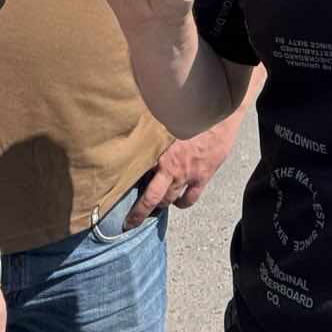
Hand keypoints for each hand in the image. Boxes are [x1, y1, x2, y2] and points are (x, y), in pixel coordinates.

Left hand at [125, 120, 239, 228]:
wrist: (217, 113)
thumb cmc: (188, 111)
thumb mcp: (162, 119)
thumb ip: (150, 132)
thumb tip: (134, 129)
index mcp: (155, 151)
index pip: (134, 175)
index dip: (123, 187)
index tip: (114, 197)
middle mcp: (169, 167)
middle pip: (151, 198)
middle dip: (139, 212)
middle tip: (131, 221)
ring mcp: (186, 174)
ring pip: (168, 199)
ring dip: (161, 205)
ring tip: (155, 207)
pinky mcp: (201, 177)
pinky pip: (189, 198)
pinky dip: (182, 203)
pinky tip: (178, 201)